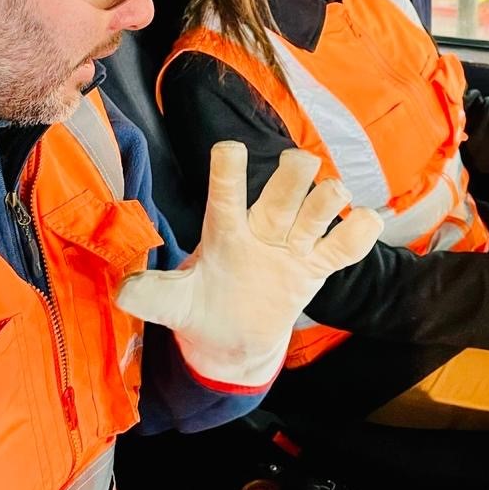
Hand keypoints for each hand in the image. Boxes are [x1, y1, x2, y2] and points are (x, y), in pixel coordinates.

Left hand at [116, 142, 382, 387]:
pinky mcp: (317, 267)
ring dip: (329, 198)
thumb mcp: (173, 304)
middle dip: (295, 171)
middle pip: (285, 186)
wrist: (233, 338)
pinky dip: (361, 231)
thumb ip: (150, 294)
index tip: (229, 151)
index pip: (226, 193)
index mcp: (225, 231)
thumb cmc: (201, 307)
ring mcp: (293, 246)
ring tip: (332, 203)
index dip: (228, 171)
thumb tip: (122, 288)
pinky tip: (366, 222)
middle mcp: (262, 229)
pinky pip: (345, 245)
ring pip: (319, 206)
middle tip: (301, 167)